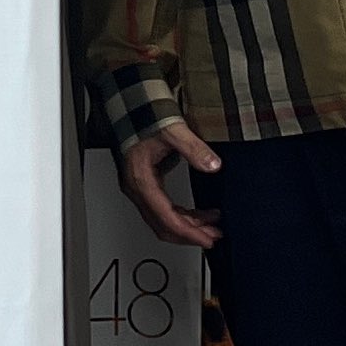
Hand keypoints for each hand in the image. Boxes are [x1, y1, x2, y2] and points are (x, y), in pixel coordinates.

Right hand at [119, 121, 220, 248]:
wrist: (132, 107)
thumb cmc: (145, 118)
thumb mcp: (173, 131)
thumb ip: (194, 148)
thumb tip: (213, 165)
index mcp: (141, 180)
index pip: (166, 217)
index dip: (188, 232)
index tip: (206, 239)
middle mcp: (137, 188)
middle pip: (163, 225)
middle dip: (190, 234)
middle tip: (213, 236)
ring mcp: (140, 188)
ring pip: (163, 219)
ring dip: (188, 226)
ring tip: (212, 225)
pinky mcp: (146, 184)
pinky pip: (164, 208)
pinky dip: (182, 215)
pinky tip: (199, 213)